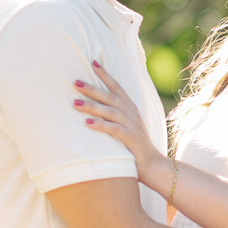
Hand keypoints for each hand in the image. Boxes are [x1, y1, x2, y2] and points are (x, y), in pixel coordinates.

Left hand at [74, 61, 165, 185]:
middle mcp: (131, 113)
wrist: (152, 164)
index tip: (92, 62)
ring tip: (75, 103)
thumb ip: (114, 115)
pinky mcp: (131, 138)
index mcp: (130, 108)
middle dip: (92, 88)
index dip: (105, 74)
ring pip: (110, 111)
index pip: (116, 87)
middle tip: (75, 82)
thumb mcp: (125, 126)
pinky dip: (101, 125)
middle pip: (110, 96)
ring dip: (92, 106)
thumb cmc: (134, 146)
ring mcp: (132, 125)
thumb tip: (93, 107)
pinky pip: (114, 129)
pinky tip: (88, 123)